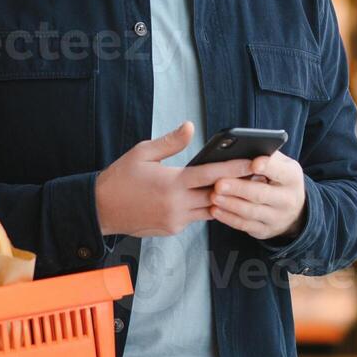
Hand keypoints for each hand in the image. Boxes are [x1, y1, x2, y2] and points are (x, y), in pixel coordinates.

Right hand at [95, 121, 254, 237]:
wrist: (100, 209)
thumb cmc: (120, 178)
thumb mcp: (142, 153)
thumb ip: (170, 142)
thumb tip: (190, 127)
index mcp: (172, 183)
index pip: (212, 175)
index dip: (236, 168)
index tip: (255, 162)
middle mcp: (177, 205)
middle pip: (218, 195)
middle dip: (237, 186)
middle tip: (256, 175)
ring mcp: (176, 220)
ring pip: (210, 210)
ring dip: (222, 199)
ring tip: (239, 187)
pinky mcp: (172, 229)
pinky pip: (195, 218)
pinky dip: (202, 207)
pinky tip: (209, 197)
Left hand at [209, 150, 306, 240]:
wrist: (294, 211)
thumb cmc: (279, 180)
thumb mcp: (281, 165)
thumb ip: (267, 156)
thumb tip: (243, 146)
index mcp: (292, 178)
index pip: (280, 171)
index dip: (267, 167)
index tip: (253, 163)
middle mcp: (288, 199)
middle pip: (261, 194)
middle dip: (239, 189)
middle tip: (219, 183)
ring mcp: (277, 218)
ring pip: (251, 212)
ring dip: (230, 204)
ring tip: (213, 196)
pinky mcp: (265, 230)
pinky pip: (244, 225)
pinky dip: (228, 218)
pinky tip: (215, 210)